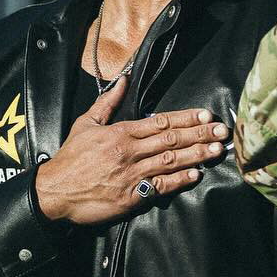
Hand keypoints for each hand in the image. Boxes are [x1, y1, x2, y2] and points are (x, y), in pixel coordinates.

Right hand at [34, 76, 226, 223]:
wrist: (54, 192)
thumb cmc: (70, 158)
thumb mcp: (86, 124)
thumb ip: (108, 102)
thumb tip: (124, 79)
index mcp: (121, 133)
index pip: (161, 121)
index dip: (186, 118)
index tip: (206, 115)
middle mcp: (130, 152)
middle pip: (171, 140)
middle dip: (199, 134)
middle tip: (222, 131)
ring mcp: (132, 174)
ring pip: (170, 162)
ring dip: (196, 155)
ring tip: (216, 151)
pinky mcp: (131, 197)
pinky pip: (160, 186)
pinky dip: (179, 180)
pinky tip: (196, 174)